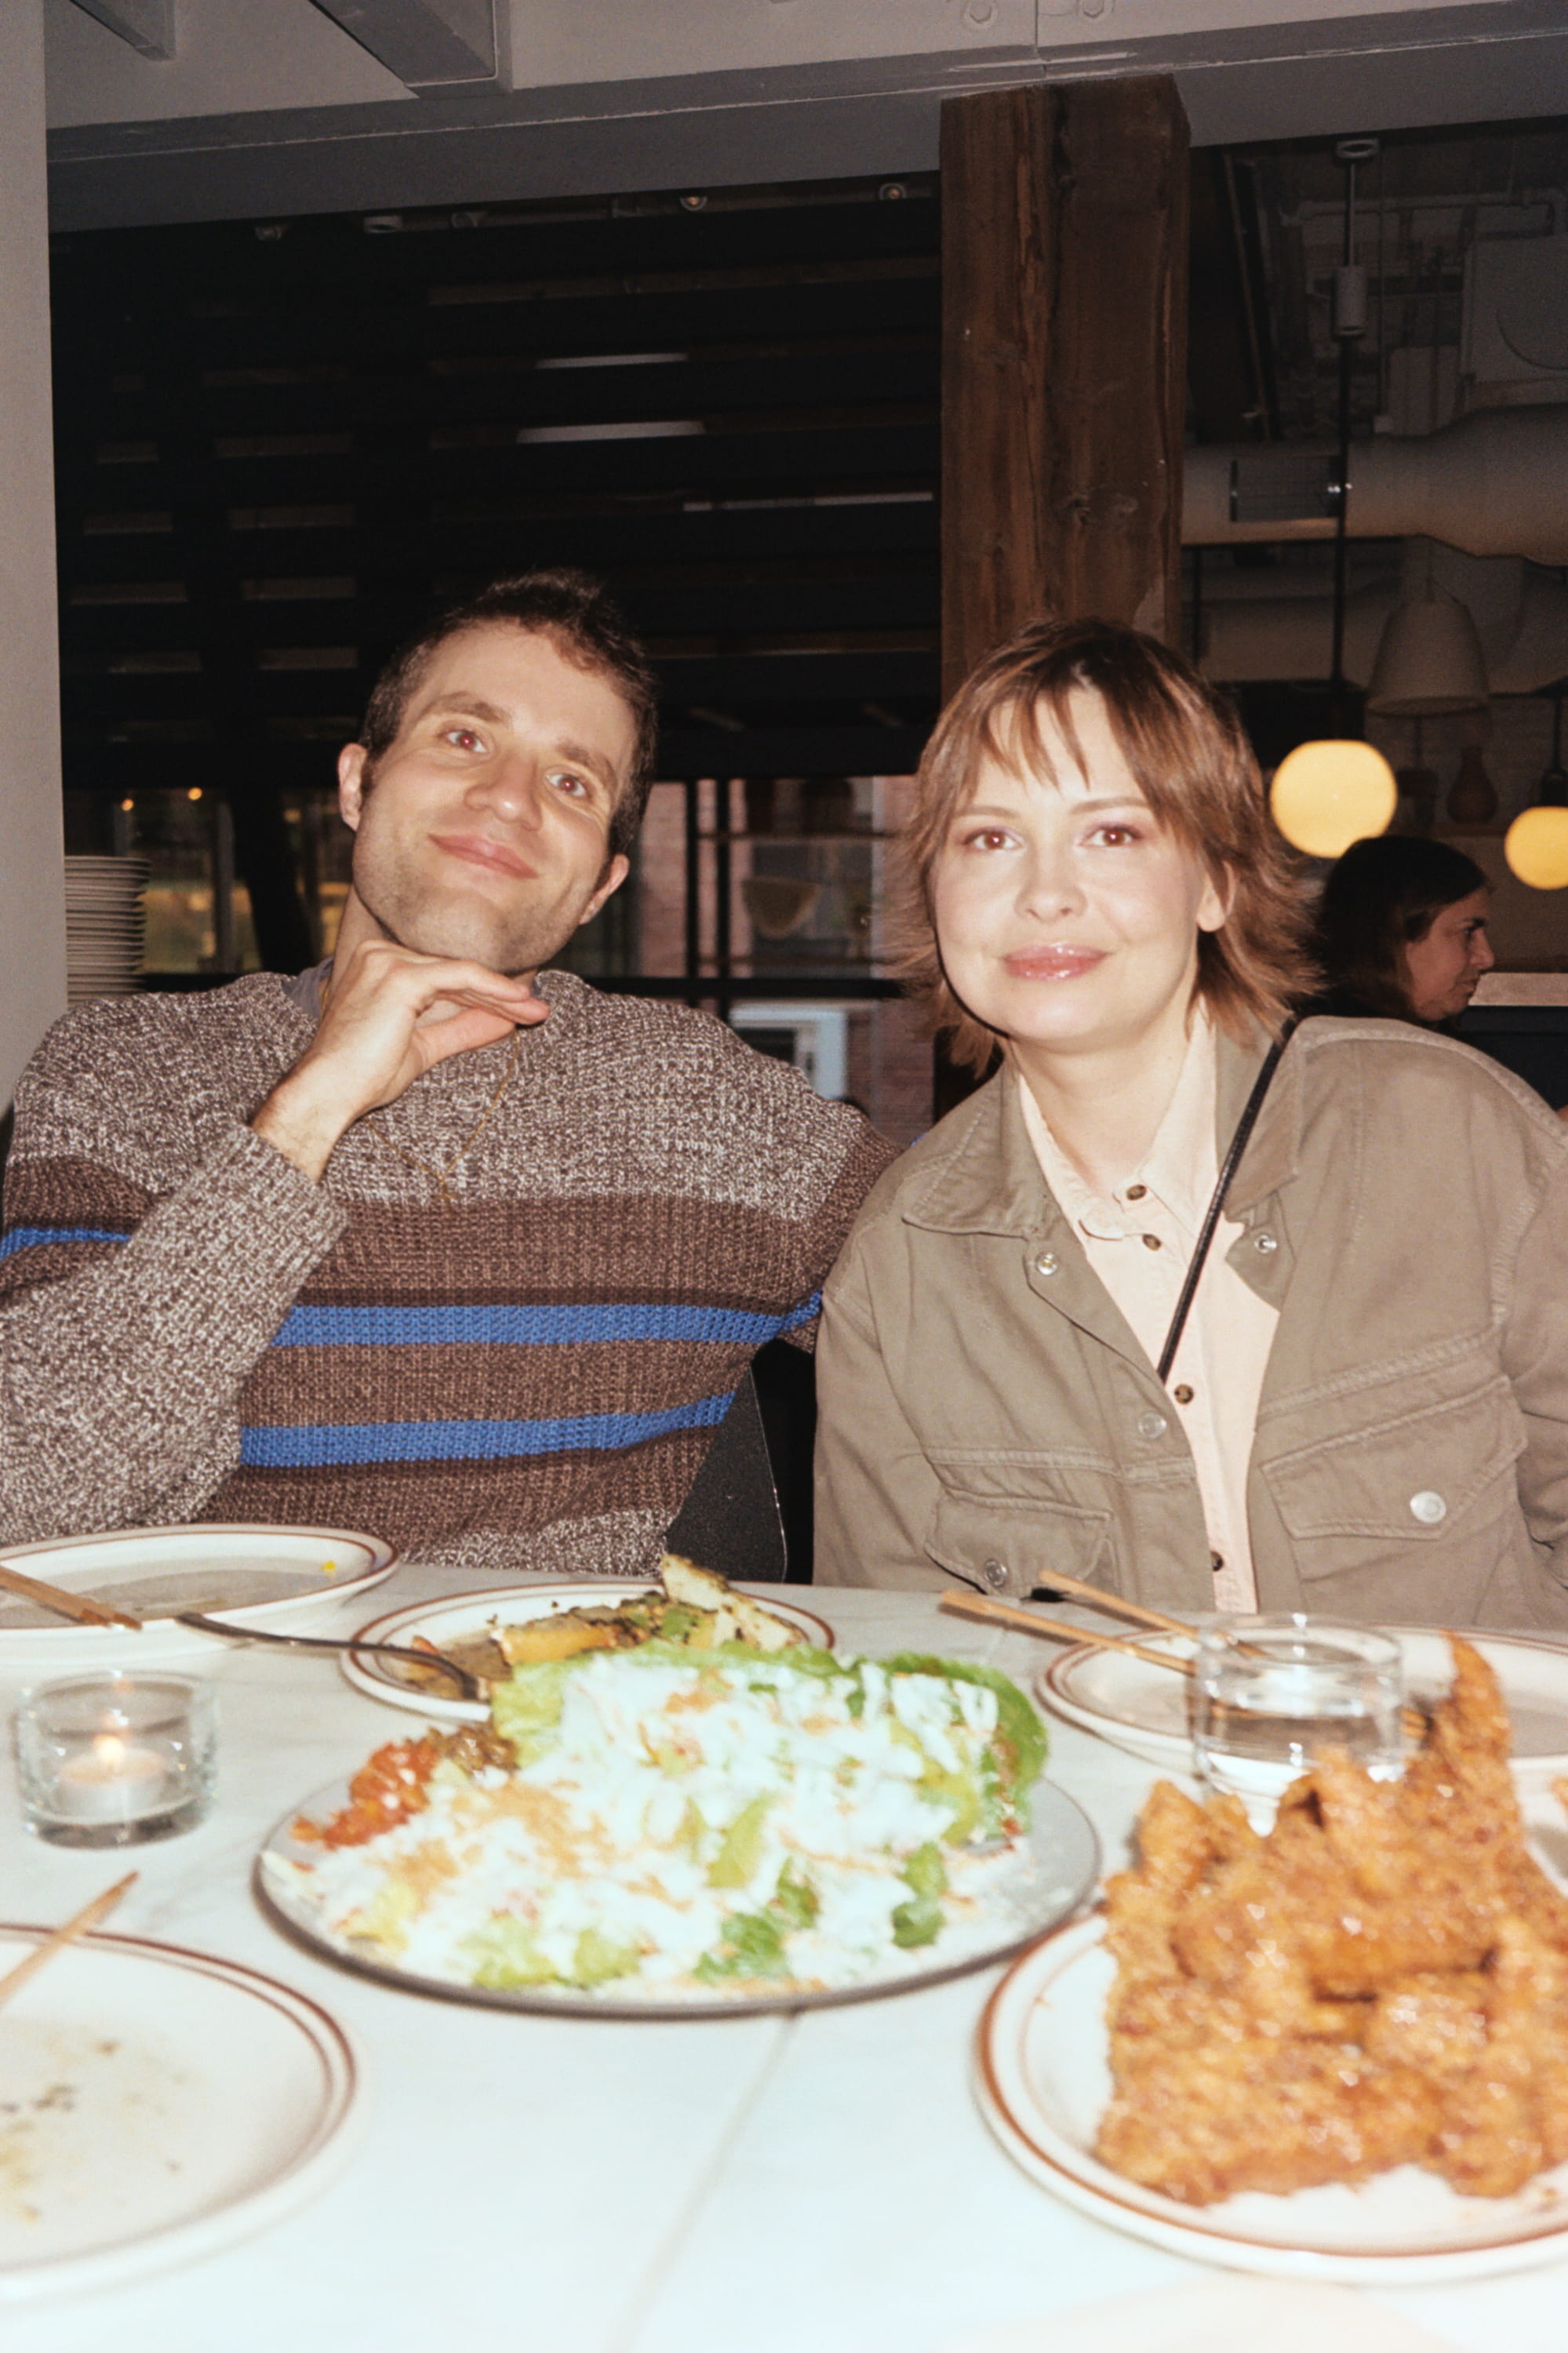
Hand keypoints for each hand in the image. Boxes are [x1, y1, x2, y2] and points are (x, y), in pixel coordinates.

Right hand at [251, 940, 547, 1180]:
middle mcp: (379, 954)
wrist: (328, 1093)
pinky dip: (492, 989)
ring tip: (536, 1011)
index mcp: (378, 965)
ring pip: (460, 975)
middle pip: (453, 974)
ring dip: (502, 995)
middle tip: (538, 1010)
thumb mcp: (422, 1048)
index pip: (442, 977)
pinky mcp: (399, 976)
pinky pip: (459, 976)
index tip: (521, 1010)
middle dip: (499, 995)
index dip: (483, 994)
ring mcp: (387, 961)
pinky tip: (519, 1002)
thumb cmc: (363, 1076)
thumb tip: (500, 1021)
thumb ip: (458, 1029)